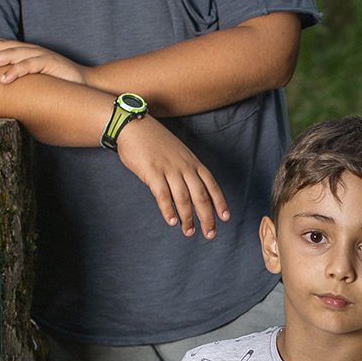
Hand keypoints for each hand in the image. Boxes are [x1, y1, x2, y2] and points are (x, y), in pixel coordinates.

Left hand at [0, 40, 88, 86]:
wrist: (85, 83)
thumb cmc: (57, 82)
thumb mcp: (33, 76)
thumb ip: (17, 74)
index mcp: (26, 50)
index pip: (0, 44)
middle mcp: (31, 49)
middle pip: (2, 47)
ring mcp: (41, 55)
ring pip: (12, 54)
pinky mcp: (51, 64)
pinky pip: (30, 66)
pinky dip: (16, 71)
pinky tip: (4, 79)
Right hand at [114, 117, 228, 238]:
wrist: (136, 127)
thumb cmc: (156, 142)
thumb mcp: (179, 154)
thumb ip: (185, 171)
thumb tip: (189, 190)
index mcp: (193, 163)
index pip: (211, 185)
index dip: (219, 202)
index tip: (225, 217)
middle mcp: (185, 167)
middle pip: (201, 195)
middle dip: (207, 216)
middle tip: (210, 233)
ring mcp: (169, 169)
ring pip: (184, 198)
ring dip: (188, 218)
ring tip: (189, 232)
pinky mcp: (152, 172)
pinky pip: (163, 194)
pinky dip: (168, 209)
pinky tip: (172, 221)